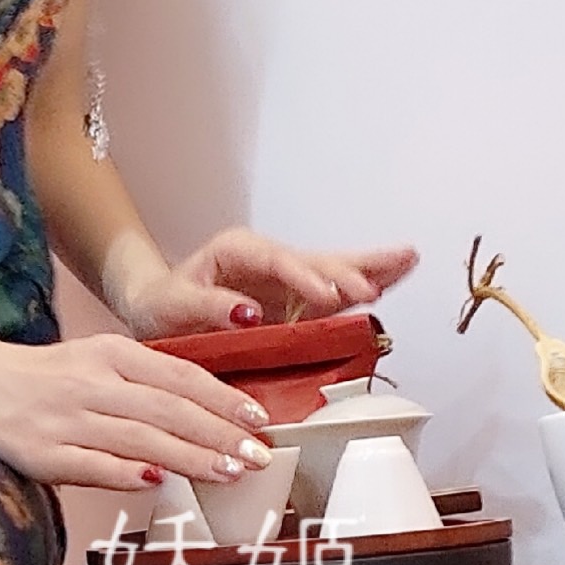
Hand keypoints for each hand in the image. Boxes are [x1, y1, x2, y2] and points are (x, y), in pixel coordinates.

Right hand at [0, 334, 281, 498]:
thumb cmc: (48, 379)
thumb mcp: (101, 362)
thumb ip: (149, 383)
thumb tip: (208, 414)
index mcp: (111, 355)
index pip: (180, 376)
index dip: (223, 399)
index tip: (258, 421)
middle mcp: (93, 384)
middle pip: (169, 409)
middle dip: (219, 434)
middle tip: (257, 455)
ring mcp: (69, 419)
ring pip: (140, 438)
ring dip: (189, 458)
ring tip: (227, 473)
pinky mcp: (46, 453)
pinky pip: (94, 465)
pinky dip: (128, 473)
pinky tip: (160, 482)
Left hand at [117, 230, 419, 338]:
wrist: (156, 309)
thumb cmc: (161, 304)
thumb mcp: (173, 304)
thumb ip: (210, 306)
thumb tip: (248, 312)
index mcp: (238, 251)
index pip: (279, 262)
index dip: (306, 279)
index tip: (329, 296)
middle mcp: (269, 260)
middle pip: (316, 261)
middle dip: (348, 273)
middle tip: (375, 289)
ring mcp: (285, 281)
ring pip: (334, 270)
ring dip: (371, 268)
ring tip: (408, 260)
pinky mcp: (295, 303)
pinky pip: (335, 295)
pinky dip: (366, 285)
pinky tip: (396, 277)